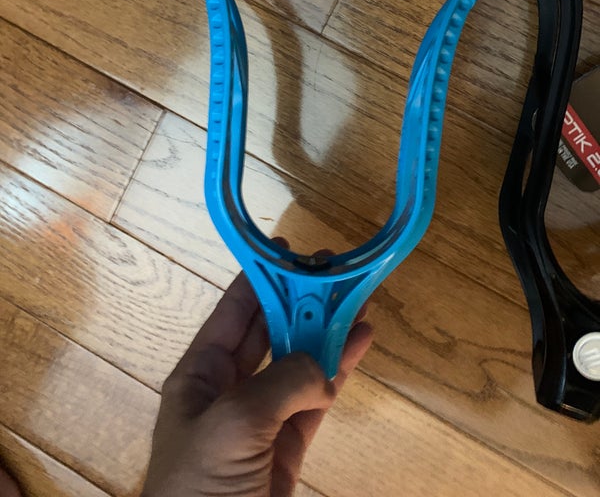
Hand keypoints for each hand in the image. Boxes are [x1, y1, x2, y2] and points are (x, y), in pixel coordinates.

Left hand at [142, 262, 372, 496]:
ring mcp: (262, 419)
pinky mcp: (289, 449)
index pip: (233, 315)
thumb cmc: (201, 485)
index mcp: (199, 376)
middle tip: (335, 270)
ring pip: (299, 363)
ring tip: (358, 298)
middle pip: (270, 333)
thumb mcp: (233, 423)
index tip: (289, 251)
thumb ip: (279, 383)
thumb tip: (321, 371)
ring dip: (327, 332)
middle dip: (300, 301)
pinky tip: (358, 344)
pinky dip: (338, 371)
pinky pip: (317, 399)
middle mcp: (230, 390)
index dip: (259, 280)